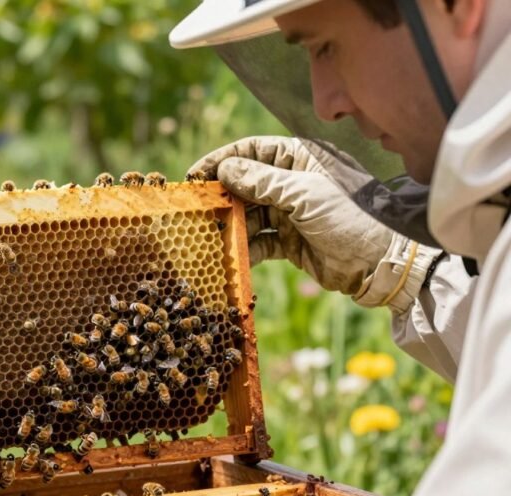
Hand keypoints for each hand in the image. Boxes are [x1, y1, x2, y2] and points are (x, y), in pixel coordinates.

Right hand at [189, 136, 395, 296]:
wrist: (383, 263)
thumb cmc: (351, 217)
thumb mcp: (305, 195)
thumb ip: (263, 182)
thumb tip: (224, 170)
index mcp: (301, 159)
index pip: (252, 151)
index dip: (222, 160)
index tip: (195, 174)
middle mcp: (293, 182)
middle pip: (245, 183)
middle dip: (221, 195)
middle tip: (195, 207)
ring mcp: (290, 212)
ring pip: (248, 214)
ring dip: (230, 224)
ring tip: (208, 233)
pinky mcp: (289, 241)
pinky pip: (258, 240)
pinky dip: (244, 247)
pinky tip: (229, 254)